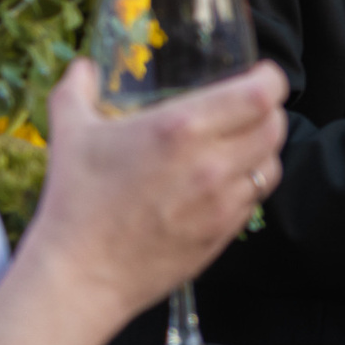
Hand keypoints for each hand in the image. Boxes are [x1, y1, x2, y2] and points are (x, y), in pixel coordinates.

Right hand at [30, 57, 288, 323]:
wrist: (80, 276)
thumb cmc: (75, 202)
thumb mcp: (69, 133)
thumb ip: (76, 90)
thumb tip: (83, 67)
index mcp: (181, 128)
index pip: (261, 93)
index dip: (270, 79)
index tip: (260, 73)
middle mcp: (212, 163)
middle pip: (275, 125)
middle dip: (269, 110)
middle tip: (251, 105)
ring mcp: (222, 202)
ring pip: (271, 163)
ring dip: (263, 148)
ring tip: (242, 142)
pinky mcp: (224, 233)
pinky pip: (255, 198)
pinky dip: (249, 183)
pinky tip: (225, 180)